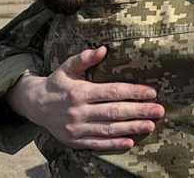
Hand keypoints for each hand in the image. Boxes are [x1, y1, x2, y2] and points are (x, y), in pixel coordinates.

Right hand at [6, 47, 164, 150]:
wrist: (34, 105)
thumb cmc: (58, 83)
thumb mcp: (67, 67)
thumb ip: (84, 58)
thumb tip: (102, 49)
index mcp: (79, 92)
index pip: (112, 92)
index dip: (133, 92)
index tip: (152, 93)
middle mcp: (78, 111)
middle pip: (114, 112)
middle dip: (139, 111)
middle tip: (159, 111)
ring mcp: (76, 128)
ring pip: (108, 129)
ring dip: (131, 128)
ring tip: (150, 125)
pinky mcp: (74, 141)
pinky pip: (97, 143)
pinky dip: (114, 144)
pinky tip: (130, 141)